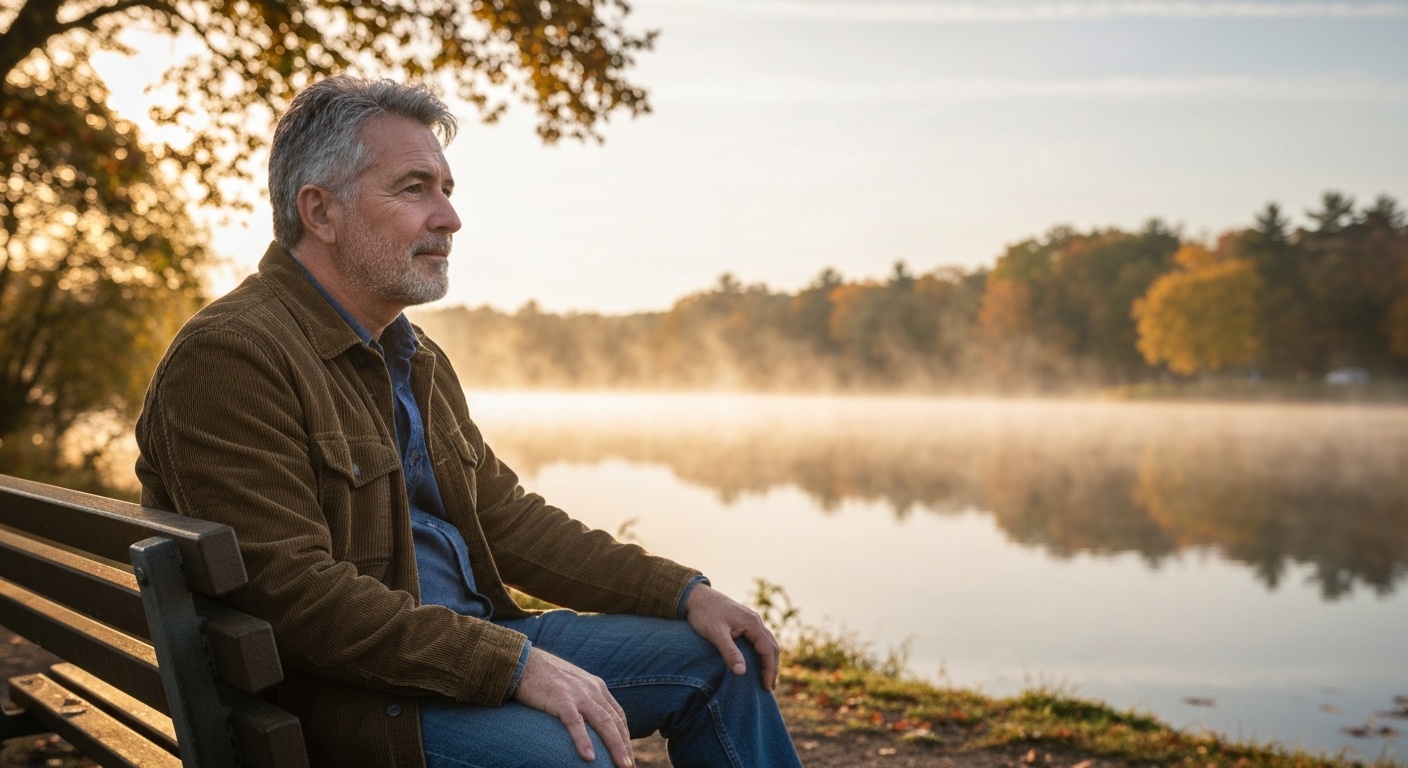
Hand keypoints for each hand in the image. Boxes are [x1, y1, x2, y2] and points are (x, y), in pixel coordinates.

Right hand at [511, 647, 633, 766]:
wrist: (523, 661)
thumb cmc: (544, 677)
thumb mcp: (572, 686)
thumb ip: (583, 700)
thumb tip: (588, 723)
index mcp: (596, 687)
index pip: (617, 715)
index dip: (625, 737)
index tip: (628, 755)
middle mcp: (592, 690)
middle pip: (615, 722)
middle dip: (625, 747)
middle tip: (629, 767)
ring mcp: (577, 694)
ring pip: (603, 722)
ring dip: (615, 746)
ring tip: (621, 766)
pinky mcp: (560, 698)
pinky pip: (575, 722)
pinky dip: (583, 740)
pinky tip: (589, 757)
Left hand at [685, 583, 780, 691]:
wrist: (695, 596)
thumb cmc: (704, 614)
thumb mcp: (716, 634)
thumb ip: (730, 652)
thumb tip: (742, 672)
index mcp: (752, 623)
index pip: (768, 650)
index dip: (769, 670)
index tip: (766, 687)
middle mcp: (755, 620)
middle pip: (772, 646)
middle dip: (773, 667)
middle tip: (769, 687)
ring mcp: (750, 619)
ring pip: (768, 642)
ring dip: (769, 660)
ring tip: (767, 678)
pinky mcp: (744, 620)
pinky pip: (760, 638)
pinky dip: (763, 652)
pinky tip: (756, 661)